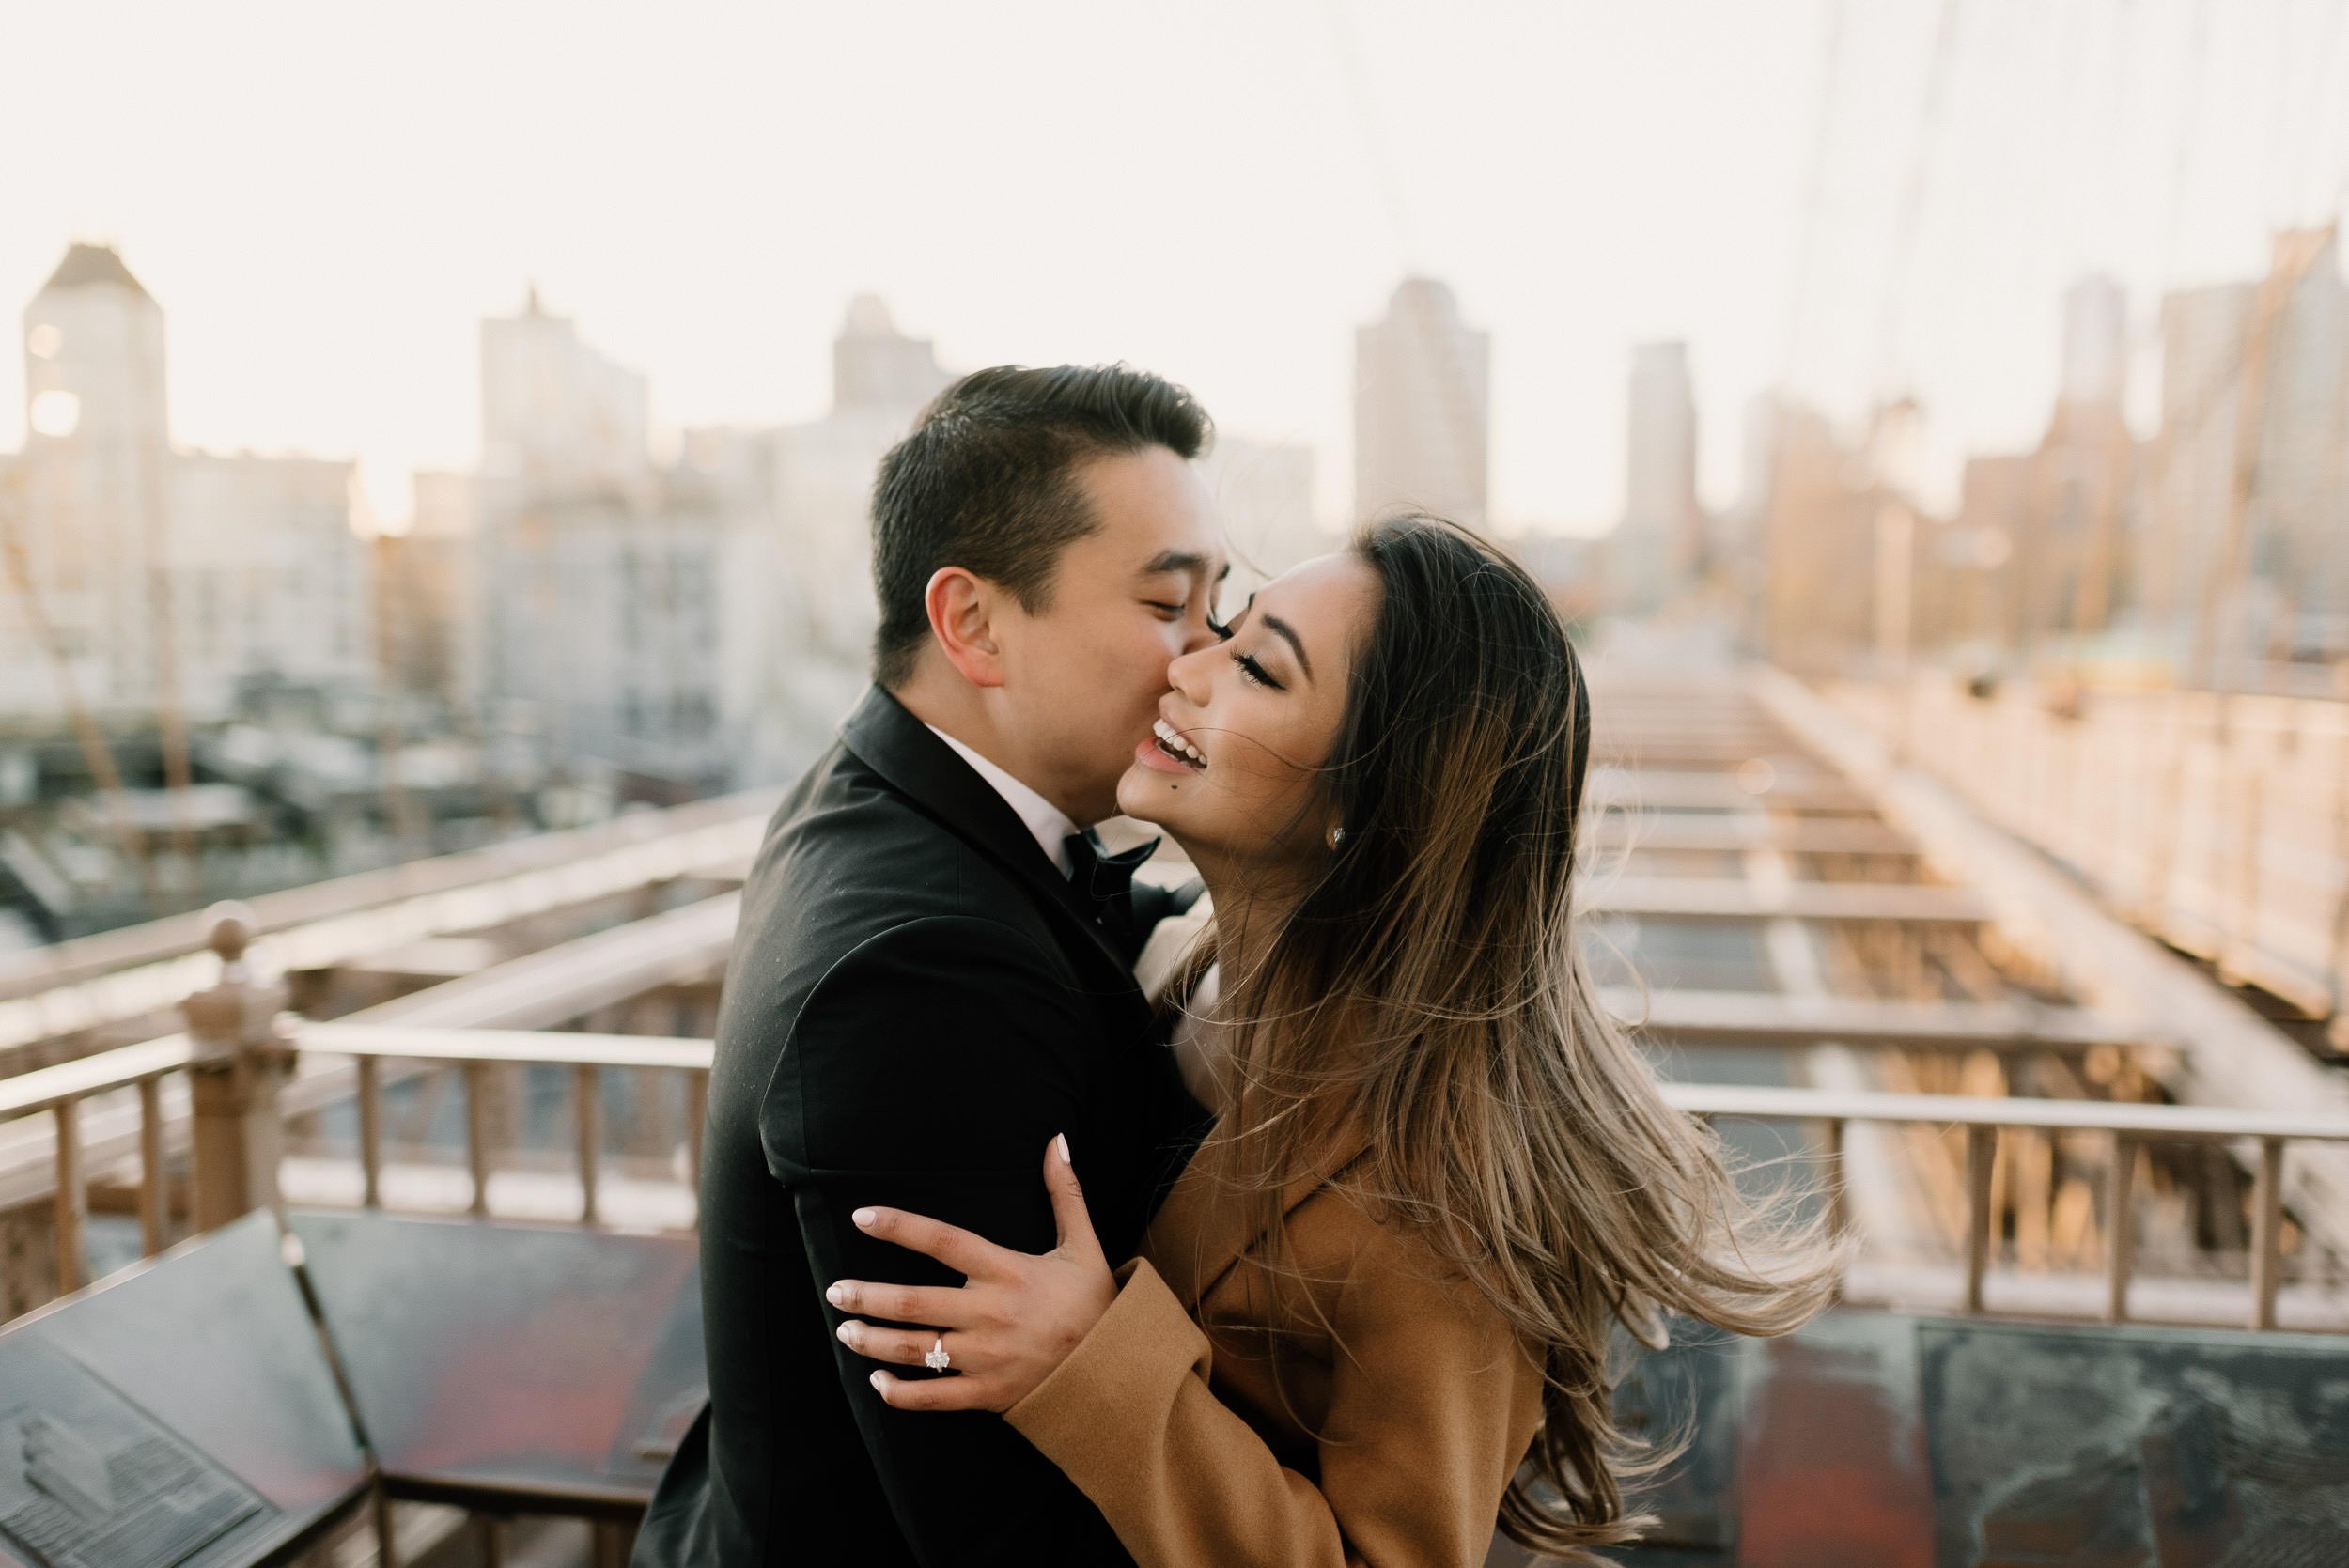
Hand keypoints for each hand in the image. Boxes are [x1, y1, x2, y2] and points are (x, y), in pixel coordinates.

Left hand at [827, 1135, 1114, 1412]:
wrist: (1119, 1370)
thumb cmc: (1096, 1303)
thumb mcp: (1084, 1244)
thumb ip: (1065, 1193)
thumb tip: (1057, 1140)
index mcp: (1008, 1271)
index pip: (943, 1241)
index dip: (900, 1227)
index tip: (862, 1216)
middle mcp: (990, 1313)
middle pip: (914, 1302)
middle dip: (867, 1296)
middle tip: (834, 1290)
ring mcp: (986, 1358)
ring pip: (914, 1350)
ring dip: (872, 1340)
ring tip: (844, 1331)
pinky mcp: (988, 1395)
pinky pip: (933, 1397)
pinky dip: (899, 1392)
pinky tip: (876, 1380)